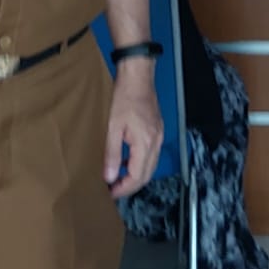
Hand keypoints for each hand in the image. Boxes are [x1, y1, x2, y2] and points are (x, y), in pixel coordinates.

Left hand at [102, 60, 163, 198]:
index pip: (138, 176)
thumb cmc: (123, 98)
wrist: (137, 76)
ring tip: (117, 178)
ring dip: (135, 175)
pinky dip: (140, 163)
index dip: (124, 188)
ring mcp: (158, 136)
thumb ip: (112, 154)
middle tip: (113, 190)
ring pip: (150, 165)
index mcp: (145, 143)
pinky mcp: (157, 130)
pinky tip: (126, 160)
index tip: (110, 193)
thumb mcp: (112, 127)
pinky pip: (151, 154)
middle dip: (131, 185)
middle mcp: (156, 142)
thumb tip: (110, 177)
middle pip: (147, 174)